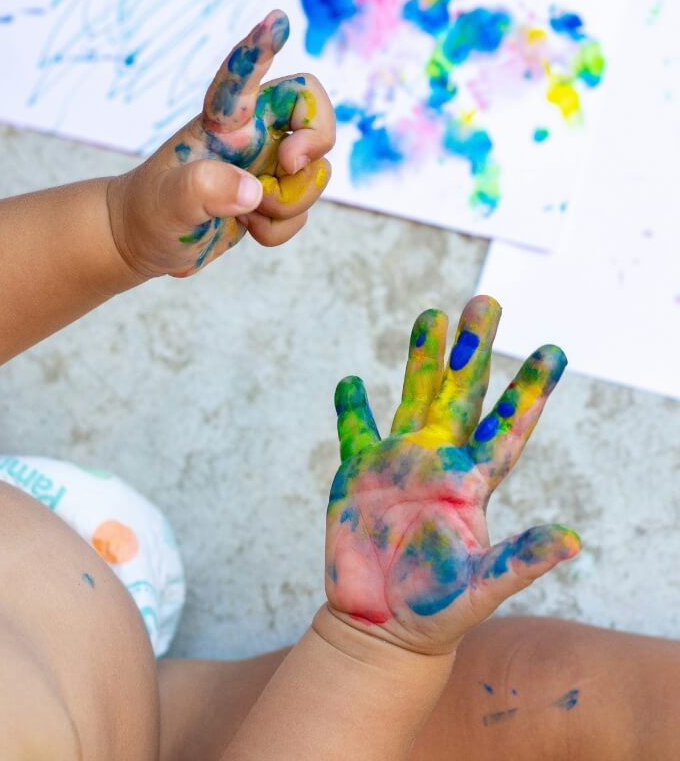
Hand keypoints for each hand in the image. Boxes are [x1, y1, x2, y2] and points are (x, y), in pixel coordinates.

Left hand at [107, 10, 334, 278]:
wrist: (145, 243)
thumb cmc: (148, 211)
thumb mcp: (167, 202)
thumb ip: (204, 189)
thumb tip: (253, 191)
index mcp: (223, 121)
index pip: (246, 75)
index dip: (262, 48)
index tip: (276, 20)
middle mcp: (252, 136)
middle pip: (313, 114)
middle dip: (315, 142)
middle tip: (287, 165)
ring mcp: (264, 168)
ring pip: (313, 175)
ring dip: (290, 203)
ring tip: (246, 215)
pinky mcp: (270, 200)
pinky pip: (301, 211)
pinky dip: (281, 229)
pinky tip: (247, 227)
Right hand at [324, 296, 580, 654]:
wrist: (380, 623)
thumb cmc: (435, 610)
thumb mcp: (481, 588)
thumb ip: (520, 560)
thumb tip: (573, 539)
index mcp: (472, 483)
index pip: (507, 427)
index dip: (530, 391)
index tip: (555, 351)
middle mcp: (439, 462)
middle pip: (460, 394)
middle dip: (472, 348)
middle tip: (484, 301)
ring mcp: (398, 464)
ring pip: (412, 398)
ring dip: (420, 358)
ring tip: (431, 315)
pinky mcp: (358, 474)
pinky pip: (355, 431)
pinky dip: (351, 407)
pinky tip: (351, 381)